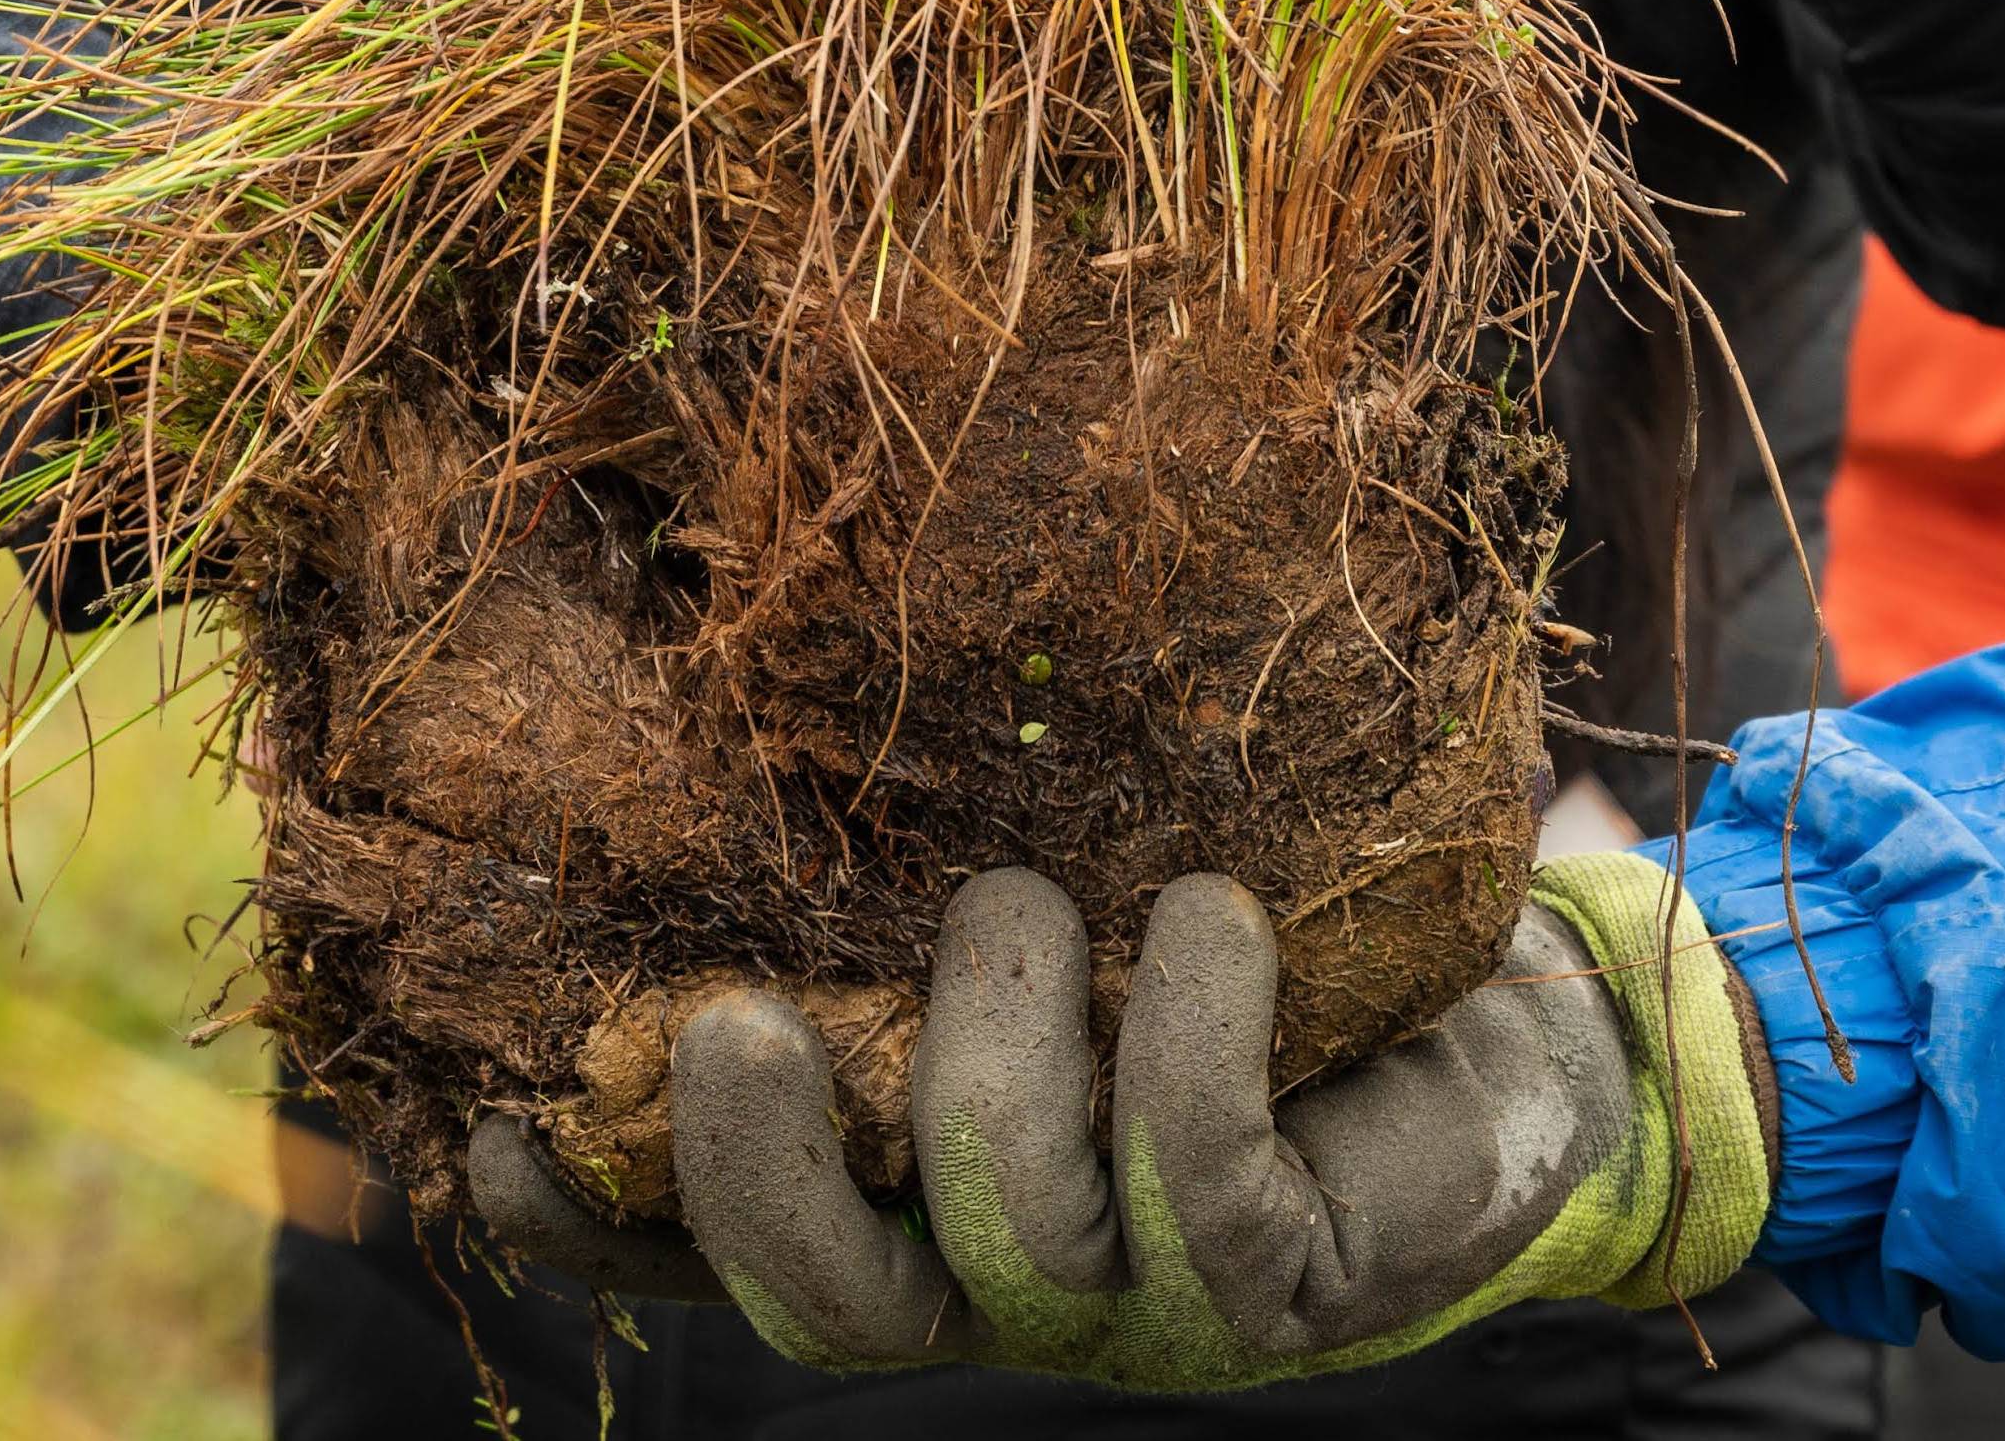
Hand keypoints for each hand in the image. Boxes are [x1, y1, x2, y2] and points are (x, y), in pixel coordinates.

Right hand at [471, 856, 1774, 1388]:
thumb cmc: (1245, 935)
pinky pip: (1195, 1169)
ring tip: (1032, 895)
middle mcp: (1002, 1278)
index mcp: (908, 1193)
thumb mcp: (1058, 899)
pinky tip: (1214, 915)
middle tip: (742, 1021)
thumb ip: (900, 866)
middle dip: (754, 1179)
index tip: (493, 1119)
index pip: (704, 1251)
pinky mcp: (1288, 1277)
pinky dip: (1186, 1023)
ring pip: (1001, 1227)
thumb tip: (722, 697)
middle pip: (822, 1305)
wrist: (1512, 1027)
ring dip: (996, 1040)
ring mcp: (1147, 1307)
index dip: (590, 1219)